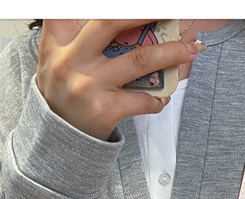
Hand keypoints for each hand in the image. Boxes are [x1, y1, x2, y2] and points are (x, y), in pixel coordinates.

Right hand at [36, 20, 203, 139]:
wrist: (59, 140)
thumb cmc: (63, 96)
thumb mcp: (55, 62)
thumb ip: (72, 37)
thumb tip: (117, 23)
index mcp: (58, 44)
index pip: (68, 9)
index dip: (102, 5)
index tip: (136, 6)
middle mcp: (72, 61)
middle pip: (112, 22)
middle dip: (145, 13)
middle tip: (169, 12)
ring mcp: (90, 85)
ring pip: (139, 60)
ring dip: (171, 53)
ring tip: (190, 49)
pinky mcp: (106, 109)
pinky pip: (142, 100)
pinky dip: (158, 99)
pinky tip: (163, 98)